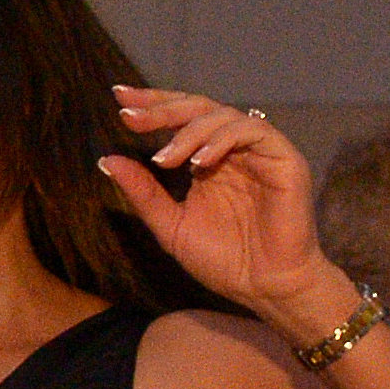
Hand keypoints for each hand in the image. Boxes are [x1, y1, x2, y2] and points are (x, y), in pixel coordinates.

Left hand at [96, 88, 345, 325]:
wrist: (264, 288)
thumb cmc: (224, 260)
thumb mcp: (171, 225)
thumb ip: (143, 193)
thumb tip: (107, 160)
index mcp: (209, 159)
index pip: (181, 118)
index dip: (153, 105)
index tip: (119, 99)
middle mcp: (234, 148)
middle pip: (199, 108)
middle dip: (162, 108)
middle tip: (130, 117)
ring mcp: (260, 150)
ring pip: (224, 115)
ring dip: (189, 132)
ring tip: (164, 160)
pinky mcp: (283, 157)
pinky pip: (253, 131)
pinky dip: (222, 140)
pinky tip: (199, 162)